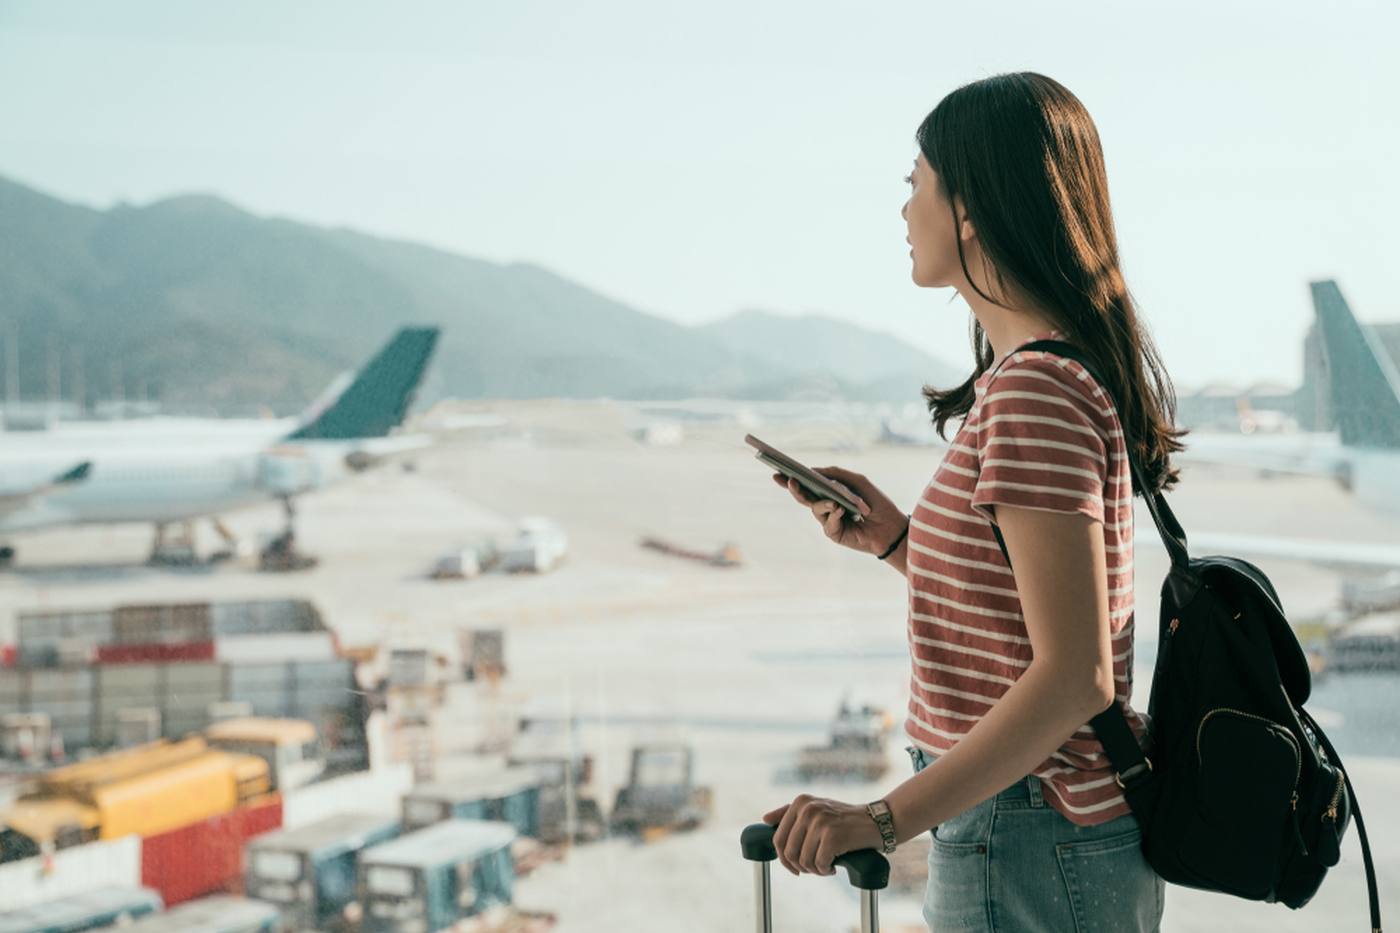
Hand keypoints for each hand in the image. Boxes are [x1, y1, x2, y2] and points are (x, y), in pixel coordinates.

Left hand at [761, 794, 883, 875]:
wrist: (877, 821)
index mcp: (800, 802)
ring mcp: (820, 821)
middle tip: (813, 869)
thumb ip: (790, 812)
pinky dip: (825, 870)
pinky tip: (834, 866)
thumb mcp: (816, 809)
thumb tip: (765, 819)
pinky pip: (819, 864)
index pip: (778, 838)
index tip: (795, 867)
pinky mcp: (832, 836)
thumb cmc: (845, 819)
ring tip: (826, 866)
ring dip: (815, 870)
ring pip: (803, 861)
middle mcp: (807, 809)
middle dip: (799, 867)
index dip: (784, 858)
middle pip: (788, 852)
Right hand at [772, 466, 906, 556]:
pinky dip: (834, 516)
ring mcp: (828, 520)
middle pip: (805, 497)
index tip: (778, 471)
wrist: (890, 526)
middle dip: (795, 489)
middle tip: (789, 480)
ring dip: (823, 504)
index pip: (807, 485)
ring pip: (815, 509)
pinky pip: (828, 523)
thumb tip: (813, 470)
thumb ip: (836, 474)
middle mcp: (826, 506)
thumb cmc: (875, 502)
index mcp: (830, 492)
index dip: (792, 479)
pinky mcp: (833, 533)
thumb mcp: (857, 481)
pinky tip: (841, 511)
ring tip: (834, 502)